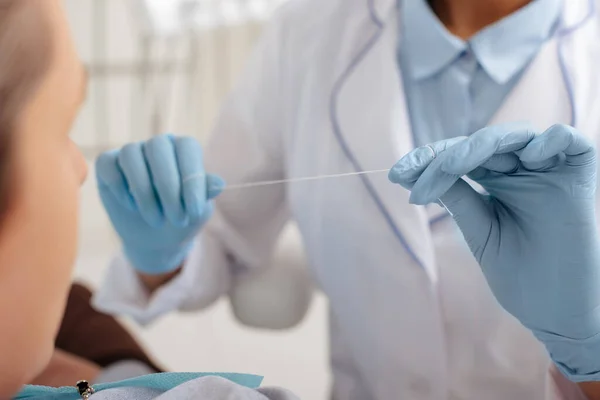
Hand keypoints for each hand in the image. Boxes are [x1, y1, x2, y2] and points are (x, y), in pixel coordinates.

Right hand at [96, 134, 223, 274]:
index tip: (194, 211)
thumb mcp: (197, 210)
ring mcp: (131, 152)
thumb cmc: (182, 218)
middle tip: (176, 218)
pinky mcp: (108, 164)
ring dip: (144, 191)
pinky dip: (120, 187)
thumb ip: (205, 194)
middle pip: (158, 147)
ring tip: (156, 220)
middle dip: (168, 186)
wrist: (156, 239)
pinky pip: (108, 165)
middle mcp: (158, 145)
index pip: (187, 148)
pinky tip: (132, 207)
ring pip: (131, 154)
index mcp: (184, 149)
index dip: (191, 177)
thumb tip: (219, 183)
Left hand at [389, 124, 599, 381]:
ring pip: (515, 135)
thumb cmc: (518, 274)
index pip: (459, 157)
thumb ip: (457, 197)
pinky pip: (566, 139)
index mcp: (495, 180)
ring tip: (452, 166)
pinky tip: (526, 158)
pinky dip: (548, 140)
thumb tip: (413, 173)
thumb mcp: (479, 231)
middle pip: (480, 144)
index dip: (428, 160)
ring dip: (480, 145)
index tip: (396, 174)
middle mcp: (520, 169)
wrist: (556, 311)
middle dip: (444, 155)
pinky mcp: (580, 172)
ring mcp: (549, 169)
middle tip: (416, 175)